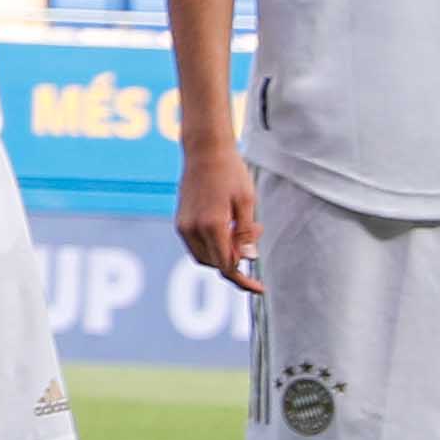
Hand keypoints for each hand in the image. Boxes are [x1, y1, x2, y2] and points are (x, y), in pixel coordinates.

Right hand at [175, 143, 262, 288]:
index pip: (228, 267)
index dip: (244, 281)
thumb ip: (247, 233)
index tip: (260, 288)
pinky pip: (196, 245)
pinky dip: (213, 245)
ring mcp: (183, 226)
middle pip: (216, 264)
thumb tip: (249, 259)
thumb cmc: (230, 172)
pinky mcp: (180, 221)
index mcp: (212, 226)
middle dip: (237, 260)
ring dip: (224, 253)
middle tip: (255, 232)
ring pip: (204, 257)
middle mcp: (193, 229)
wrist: (204, 150)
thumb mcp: (247, 202)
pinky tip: (227, 224)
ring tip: (242, 227)